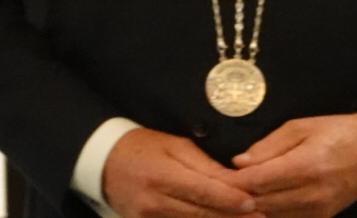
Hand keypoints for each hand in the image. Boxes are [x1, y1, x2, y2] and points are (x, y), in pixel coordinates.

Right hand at [103, 128, 257, 217]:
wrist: (102, 161)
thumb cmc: (142, 147)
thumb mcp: (174, 146)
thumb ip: (205, 166)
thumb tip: (237, 183)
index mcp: (162, 175)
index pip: (203, 192)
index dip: (230, 200)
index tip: (254, 205)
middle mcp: (155, 201)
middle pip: (202, 215)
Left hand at [229, 112, 356, 217]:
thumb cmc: (336, 132)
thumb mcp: (299, 127)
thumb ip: (267, 146)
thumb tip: (239, 163)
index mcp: (306, 167)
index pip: (258, 182)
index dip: (232, 182)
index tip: (214, 177)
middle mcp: (313, 194)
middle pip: (262, 204)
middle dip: (237, 197)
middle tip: (217, 188)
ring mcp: (320, 210)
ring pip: (273, 216)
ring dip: (251, 208)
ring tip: (233, 196)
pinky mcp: (323, 217)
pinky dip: (270, 213)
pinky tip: (257, 204)